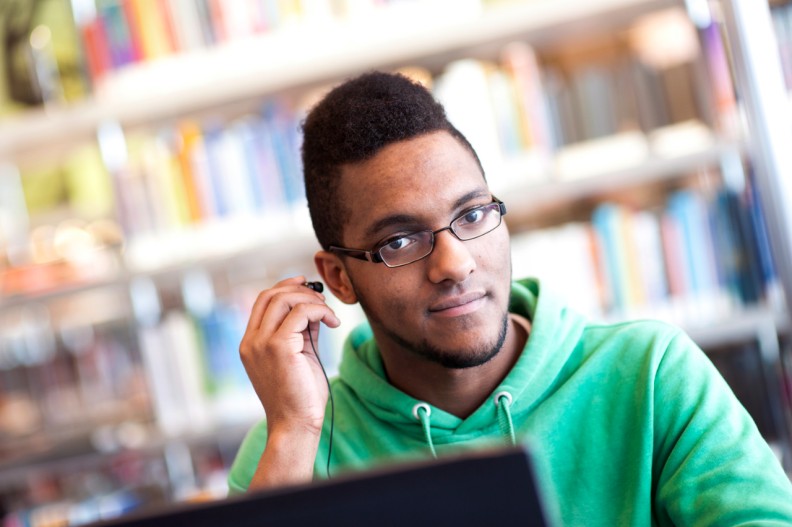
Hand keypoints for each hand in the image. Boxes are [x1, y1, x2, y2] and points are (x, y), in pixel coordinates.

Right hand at [240, 276, 340, 438]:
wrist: (296, 425)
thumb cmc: (299, 396)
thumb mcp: (299, 356)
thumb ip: (301, 332)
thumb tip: (313, 307)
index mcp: (250, 343)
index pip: (262, 301)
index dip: (284, 286)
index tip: (305, 284)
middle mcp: (251, 341)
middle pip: (271, 295)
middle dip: (299, 290)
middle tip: (322, 300)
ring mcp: (262, 343)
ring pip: (284, 300)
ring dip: (311, 300)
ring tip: (328, 314)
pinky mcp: (279, 347)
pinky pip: (301, 313)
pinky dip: (320, 311)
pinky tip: (333, 323)